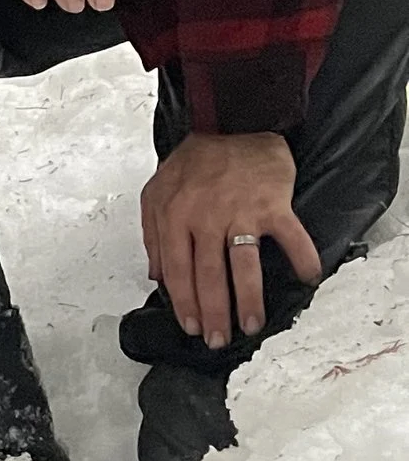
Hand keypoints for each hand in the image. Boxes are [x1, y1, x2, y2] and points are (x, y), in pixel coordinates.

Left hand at [141, 132, 319, 348]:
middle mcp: (206, 216)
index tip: (191, 326)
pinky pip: (289, 235)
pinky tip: (308, 278)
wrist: (233, 120)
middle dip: (214, 313)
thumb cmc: (196, 160)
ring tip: (253, 325)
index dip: (184, 303)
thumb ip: (153, 234)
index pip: (177, 271)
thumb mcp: (157, 191)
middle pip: (208, 276)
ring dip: (249, 299)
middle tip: (219, 340)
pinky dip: (301, 257)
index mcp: (175, 216)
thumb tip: (156, 276)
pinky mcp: (273, 202)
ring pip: (243, 264)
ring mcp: (240, 210)